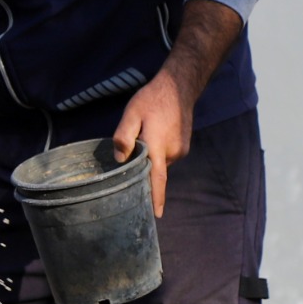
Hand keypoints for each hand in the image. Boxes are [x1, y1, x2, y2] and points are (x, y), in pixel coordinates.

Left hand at [111, 0, 244, 216]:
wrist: (180, 86)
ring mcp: (179, 150)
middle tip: (130, 159)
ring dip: (148, 158)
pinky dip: (156, 152)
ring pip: (158, 163)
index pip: (156, 180)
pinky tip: (152, 135)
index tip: (155, 216)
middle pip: (152, 172)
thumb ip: (124, 137)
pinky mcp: (182, 147)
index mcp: (157, 147)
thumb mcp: (131, 113)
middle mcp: (171, 153)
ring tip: (142, 138)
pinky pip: (165, 156)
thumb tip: (120, 160)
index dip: (154, 198)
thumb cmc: (152, 99)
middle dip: (141, 170)